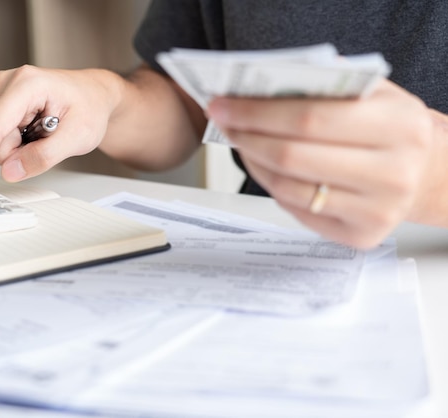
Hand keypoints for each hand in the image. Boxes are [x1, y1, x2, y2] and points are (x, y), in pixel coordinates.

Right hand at [0, 65, 121, 197]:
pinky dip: (19, 140)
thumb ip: (44, 157)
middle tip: (49, 137)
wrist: (93, 95)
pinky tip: (35, 126)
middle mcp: (5, 83)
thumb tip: (10, 172)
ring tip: (44, 129)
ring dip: (22, 146)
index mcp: (27, 85)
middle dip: (20, 152)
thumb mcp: (78, 137)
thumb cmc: (89, 107)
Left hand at [207, 80, 434, 247]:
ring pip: (288, 187)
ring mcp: (375, 211)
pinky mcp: (358, 236)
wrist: (424, 174)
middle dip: (247, 135)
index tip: (223, 104)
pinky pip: (296, 209)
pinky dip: (270, 184)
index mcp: (398, 126)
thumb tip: (262, 83)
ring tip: (240, 140)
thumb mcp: (374, 94)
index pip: (309, 118)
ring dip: (253, 161)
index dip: (257, 112)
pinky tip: (262, 164)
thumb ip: (327, 85)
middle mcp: (392, 174)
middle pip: (292, 156)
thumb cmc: (391, 129)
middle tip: (223, 121)